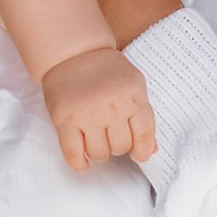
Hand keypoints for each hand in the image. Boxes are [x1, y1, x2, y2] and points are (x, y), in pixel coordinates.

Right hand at [41, 45, 157, 170]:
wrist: (74, 52)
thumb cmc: (106, 70)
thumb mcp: (133, 85)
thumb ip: (144, 116)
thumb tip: (151, 149)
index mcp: (133, 96)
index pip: (144, 136)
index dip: (142, 151)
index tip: (138, 154)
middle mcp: (112, 106)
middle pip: (121, 147)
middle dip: (118, 147)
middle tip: (111, 136)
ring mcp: (87, 113)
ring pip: (99, 154)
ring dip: (99, 153)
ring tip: (96, 141)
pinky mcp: (64, 119)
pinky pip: (73, 155)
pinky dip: (79, 164)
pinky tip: (83, 162)